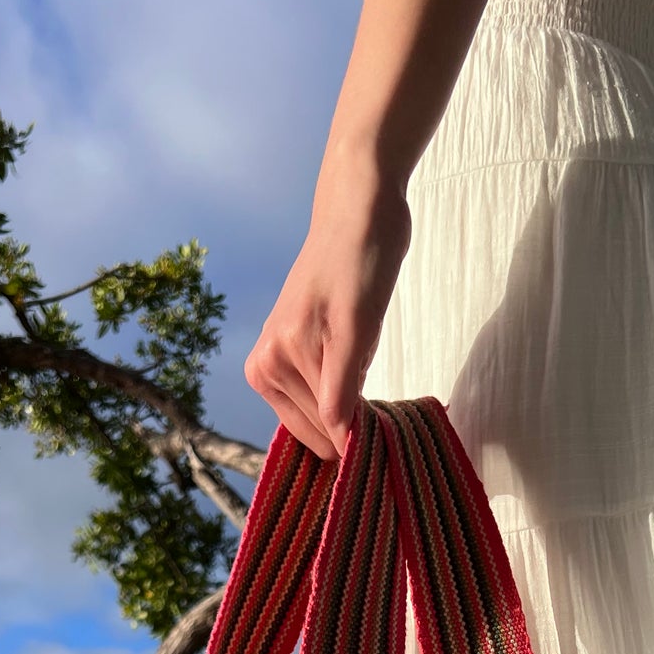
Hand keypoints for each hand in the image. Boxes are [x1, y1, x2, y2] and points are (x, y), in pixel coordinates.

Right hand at [245, 152, 411, 460]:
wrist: (357, 211)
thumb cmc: (360, 263)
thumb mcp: (356, 330)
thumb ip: (341, 388)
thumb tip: (338, 442)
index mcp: (273, 365)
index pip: (322, 431)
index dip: (358, 438)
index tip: (389, 437)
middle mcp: (264, 367)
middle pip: (318, 427)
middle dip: (352, 422)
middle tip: (387, 396)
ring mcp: (274, 359)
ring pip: (322, 414)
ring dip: (351, 406)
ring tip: (369, 367)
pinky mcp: (291, 349)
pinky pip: (321, 394)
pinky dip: (345, 393)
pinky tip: (359, 369)